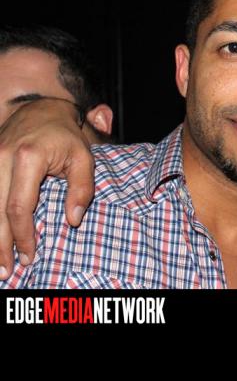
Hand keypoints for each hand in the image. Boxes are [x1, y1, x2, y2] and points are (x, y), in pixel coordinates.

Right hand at [0, 98, 94, 279]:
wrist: (42, 110)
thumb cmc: (66, 137)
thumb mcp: (84, 158)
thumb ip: (82, 189)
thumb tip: (73, 220)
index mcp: (28, 158)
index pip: (19, 206)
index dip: (23, 234)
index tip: (30, 254)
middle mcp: (1, 158)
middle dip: (0, 244)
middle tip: (7, 270)